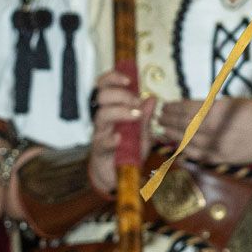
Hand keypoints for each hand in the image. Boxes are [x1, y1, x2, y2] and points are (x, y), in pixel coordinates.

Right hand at [88, 69, 152, 195]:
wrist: (117, 173)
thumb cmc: (128, 148)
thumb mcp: (142, 131)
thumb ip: (146, 116)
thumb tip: (151, 98)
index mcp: (111, 108)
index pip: (104, 86)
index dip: (112, 78)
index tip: (128, 80)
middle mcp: (102, 118)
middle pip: (101, 97)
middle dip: (121, 95)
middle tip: (136, 103)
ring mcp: (99, 133)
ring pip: (101, 115)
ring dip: (120, 112)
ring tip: (135, 116)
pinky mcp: (99, 150)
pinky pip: (102, 141)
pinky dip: (111, 138)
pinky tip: (119, 137)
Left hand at [154, 98, 251, 165]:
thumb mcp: (233, 103)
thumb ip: (210, 107)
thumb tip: (188, 108)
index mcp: (217, 111)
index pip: (186, 109)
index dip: (172, 107)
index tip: (164, 105)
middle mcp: (214, 129)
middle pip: (182, 125)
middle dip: (167, 120)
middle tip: (157, 116)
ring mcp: (216, 146)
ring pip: (185, 141)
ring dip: (171, 135)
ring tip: (162, 129)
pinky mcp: (219, 159)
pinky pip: (196, 155)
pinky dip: (184, 150)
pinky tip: (177, 145)